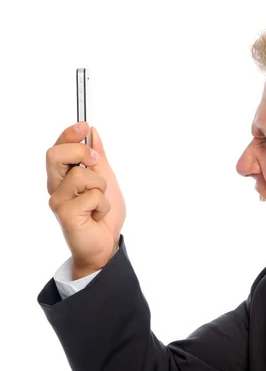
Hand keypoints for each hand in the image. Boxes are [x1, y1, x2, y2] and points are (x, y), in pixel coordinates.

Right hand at [47, 122, 125, 278]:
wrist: (106, 244)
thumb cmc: (104, 215)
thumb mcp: (107, 180)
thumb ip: (98, 158)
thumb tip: (93, 133)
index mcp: (64, 176)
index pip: (58, 148)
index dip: (69, 134)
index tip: (85, 126)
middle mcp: (56, 186)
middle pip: (55, 155)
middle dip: (81, 153)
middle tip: (97, 163)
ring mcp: (58, 200)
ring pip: (81, 175)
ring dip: (101, 187)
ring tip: (99, 203)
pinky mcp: (65, 214)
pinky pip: (91, 196)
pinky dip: (103, 205)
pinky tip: (97, 216)